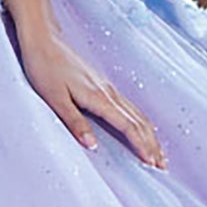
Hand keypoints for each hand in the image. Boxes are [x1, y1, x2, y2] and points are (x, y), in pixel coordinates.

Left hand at [19, 31, 166, 168]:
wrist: (44, 40)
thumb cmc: (45, 69)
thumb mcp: (55, 99)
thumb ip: (75, 122)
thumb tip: (92, 146)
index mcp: (99, 98)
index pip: (128, 126)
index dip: (141, 146)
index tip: (152, 164)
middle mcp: (109, 93)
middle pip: (139, 122)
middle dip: (152, 145)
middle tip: (163, 166)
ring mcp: (108, 88)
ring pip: (137, 114)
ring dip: (150, 135)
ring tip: (159, 154)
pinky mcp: (103, 86)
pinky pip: (130, 107)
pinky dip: (142, 122)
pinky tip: (145, 129)